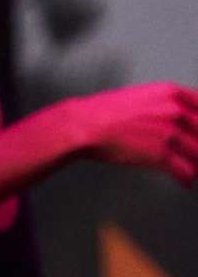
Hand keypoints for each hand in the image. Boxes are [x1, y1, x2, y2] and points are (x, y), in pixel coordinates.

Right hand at [53, 83, 197, 185]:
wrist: (88, 125)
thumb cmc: (107, 113)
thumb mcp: (142, 96)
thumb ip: (162, 103)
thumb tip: (171, 115)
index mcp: (172, 93)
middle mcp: (175, 111)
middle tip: (197, 154)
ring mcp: (169, 133)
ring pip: (197, 152)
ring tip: (195, 171)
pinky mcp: (159, 155)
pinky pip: (183, 170)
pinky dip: (186, 179)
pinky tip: (186, 183)